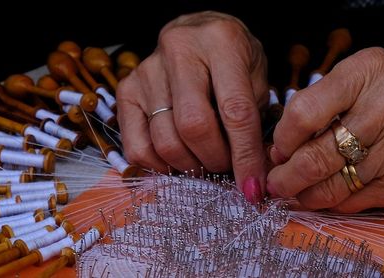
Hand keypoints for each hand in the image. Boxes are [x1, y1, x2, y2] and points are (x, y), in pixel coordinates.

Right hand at [116, 11, 268, 202]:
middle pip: (194, 126)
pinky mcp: (126, 89)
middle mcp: (179, 49)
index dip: (246, 156)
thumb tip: (254, 178)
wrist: (196, 30)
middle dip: (215, 160)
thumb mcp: (256, 77)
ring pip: (165, 140)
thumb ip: (257, 120)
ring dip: (190, 165)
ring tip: (204, 161)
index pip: (235, 110)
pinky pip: (137, 146)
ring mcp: (147, 70)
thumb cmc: (234, 58)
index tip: (253, 188)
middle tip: (226, 166)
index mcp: (221, 41)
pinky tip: (177, 160)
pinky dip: (160, 166)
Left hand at [267, 47, 383, 211]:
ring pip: (332, 184)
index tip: (278, 147)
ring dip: (305, 194)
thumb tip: (290, 135)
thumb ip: (337, 96)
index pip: (304, 111)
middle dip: (286, 176)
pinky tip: (323, 198)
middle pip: (315, 155)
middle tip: (276, 181)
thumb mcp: (383, 73)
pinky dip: (333, 202)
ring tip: (293, 193)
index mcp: (371, 72)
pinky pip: (356, 200)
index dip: (283, 138)